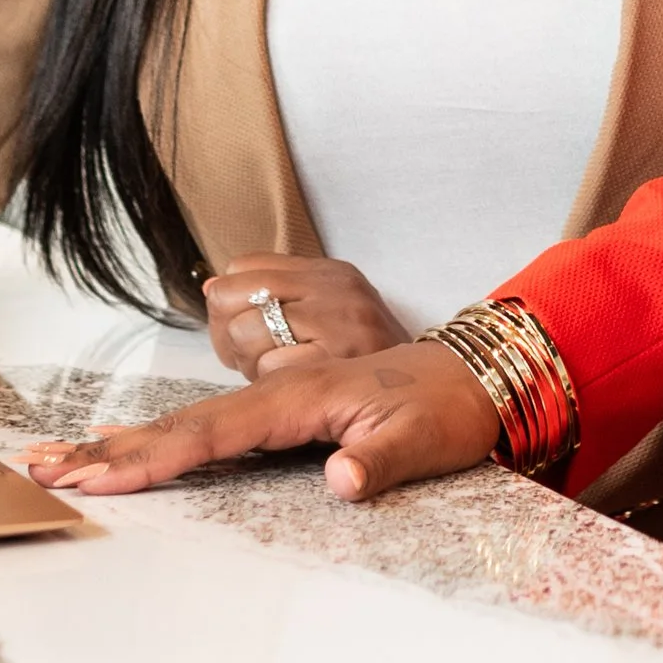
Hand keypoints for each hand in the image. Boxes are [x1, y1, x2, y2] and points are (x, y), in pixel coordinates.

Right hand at [20, 340, 501, 504]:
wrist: (475, 375)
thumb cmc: (449, 407)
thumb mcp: (424, 437)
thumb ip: (380, 458)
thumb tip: (340, 479)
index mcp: (302, 397)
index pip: (214, 431)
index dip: (154, 455)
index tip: (100, 473)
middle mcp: (279, 393)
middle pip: (181, 424)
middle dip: (112, 449)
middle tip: (42, 467)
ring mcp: (276, 400)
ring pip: (187, 424)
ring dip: (122, 442)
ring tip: (58, 458)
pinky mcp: (281, 410)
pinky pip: (208, 427)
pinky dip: (159, 438)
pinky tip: (126, 447)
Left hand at [200, 256, 403, 379]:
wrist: (452, 390)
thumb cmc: (372, 365)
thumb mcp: (334, 313)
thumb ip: (274, 296)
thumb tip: (210, 287)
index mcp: (329, 273)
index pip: (241, 268)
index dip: (230, 305)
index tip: (248, 332)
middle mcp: (334, 289)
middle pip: (231, 296)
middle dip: (230, 335)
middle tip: (258, 359)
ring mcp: (339, 322)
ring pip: (246, 333)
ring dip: (252, 365)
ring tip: (285, 377)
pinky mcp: (340, 362)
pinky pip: (271, 370)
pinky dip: (274, 386)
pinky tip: (299, 394)